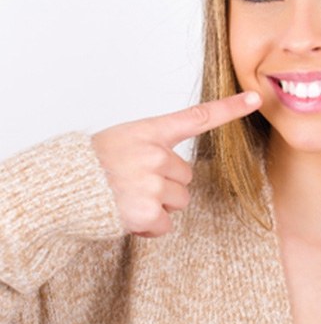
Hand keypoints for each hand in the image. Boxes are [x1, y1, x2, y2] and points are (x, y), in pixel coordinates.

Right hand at [91, 91, 261, 236]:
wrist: (61, 188)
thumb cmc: (92, 164)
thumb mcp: (125, 141)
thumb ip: (155, 149)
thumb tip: (178, 174)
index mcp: (151, 132)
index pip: (198, 116)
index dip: (230, 107)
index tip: (255, 98)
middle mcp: (156, 154)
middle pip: (186, 176)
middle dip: (166, 184)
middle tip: (134, 182)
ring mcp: (152, 182)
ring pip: (179, 200)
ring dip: (159, 205)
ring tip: (128, 197)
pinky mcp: (146, 211)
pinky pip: (166, 224)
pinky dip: (150, 226)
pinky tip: (127, 215)